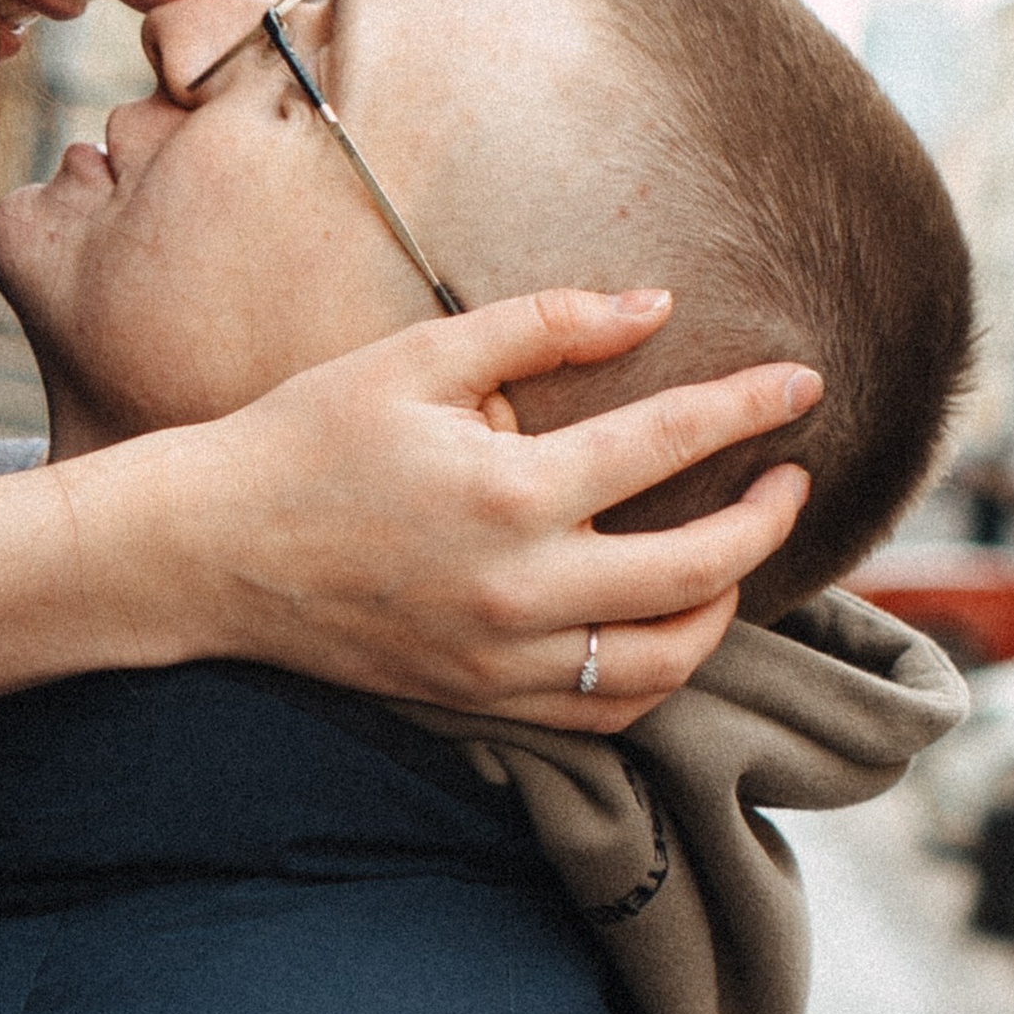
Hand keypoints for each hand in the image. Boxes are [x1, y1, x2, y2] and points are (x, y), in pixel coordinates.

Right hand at [0, 289, 817, 731]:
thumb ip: (542, 327)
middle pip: (698, 570)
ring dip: (725, 608)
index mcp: (508, 492)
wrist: (209, 551)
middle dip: (765, 518)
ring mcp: (503, 658)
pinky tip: (670, 626)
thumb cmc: (306, 438)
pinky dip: (660, 673)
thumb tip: (653, 305)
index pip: (670, 443)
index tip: (804, 383)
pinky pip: (608, 709)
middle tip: (789, 477)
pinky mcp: (483, 699)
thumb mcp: (416, 356)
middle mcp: (520, 589)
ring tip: (738, 556)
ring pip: (667, 660)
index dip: (750, 408)